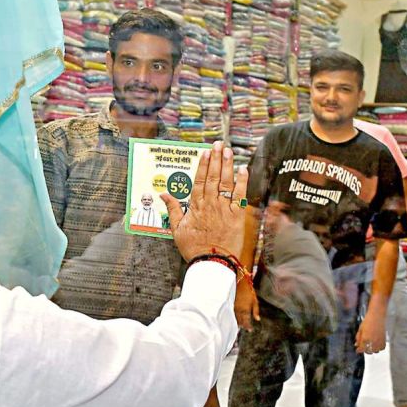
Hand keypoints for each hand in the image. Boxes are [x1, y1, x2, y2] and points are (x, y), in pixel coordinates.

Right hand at [162, 142, 248, 261]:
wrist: (211, 262)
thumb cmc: (194, 248)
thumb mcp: (177, 229)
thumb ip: (173, 210)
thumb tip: (163, 195)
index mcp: (195, 206)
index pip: (199, 181)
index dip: (203, 165)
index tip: (206, 152)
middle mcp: (210, 204)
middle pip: (213, 177)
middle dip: (216, 159)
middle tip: (219, 144)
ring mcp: (224, 209)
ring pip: (225, 182)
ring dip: (227, 165)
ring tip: (229, 151)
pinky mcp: (236, 216)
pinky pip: (240, 195)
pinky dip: (242, 182)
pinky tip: (243, 169)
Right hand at [234, 279, 259, 330]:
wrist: (239, 282)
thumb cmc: (249, 291)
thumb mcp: (255, 300)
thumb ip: (256, 311)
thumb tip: (258, 319)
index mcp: (245, 310)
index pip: (246, 321)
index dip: (248, 326)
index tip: (250, 330)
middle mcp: (238, 310)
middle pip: (240, 321)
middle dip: (242, 325)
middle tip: (244, 328)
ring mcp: (233, 307)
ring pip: (234, 317)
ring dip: (237, 322)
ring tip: (239, 325)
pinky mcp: (229, 304)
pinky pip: (231, 313)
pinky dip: (233, 316)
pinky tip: (233, 318)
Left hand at [355, 306, 386, 354]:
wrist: (377, 316)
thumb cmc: (367, 321)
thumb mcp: (360, 330)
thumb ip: (358, 338)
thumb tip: (356, 345)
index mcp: (365, 338)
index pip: (362, 349)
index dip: (359, 350)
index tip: (357, 350)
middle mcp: (373, 341)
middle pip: (369, 351)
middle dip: (365, 350)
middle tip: (363, 347)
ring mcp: (379, 341)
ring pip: (376, 351)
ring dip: (372, 350)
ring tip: (370, 346)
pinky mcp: (384, 339)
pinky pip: (382, 348)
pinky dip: (379, 348)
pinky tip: (376, 345)